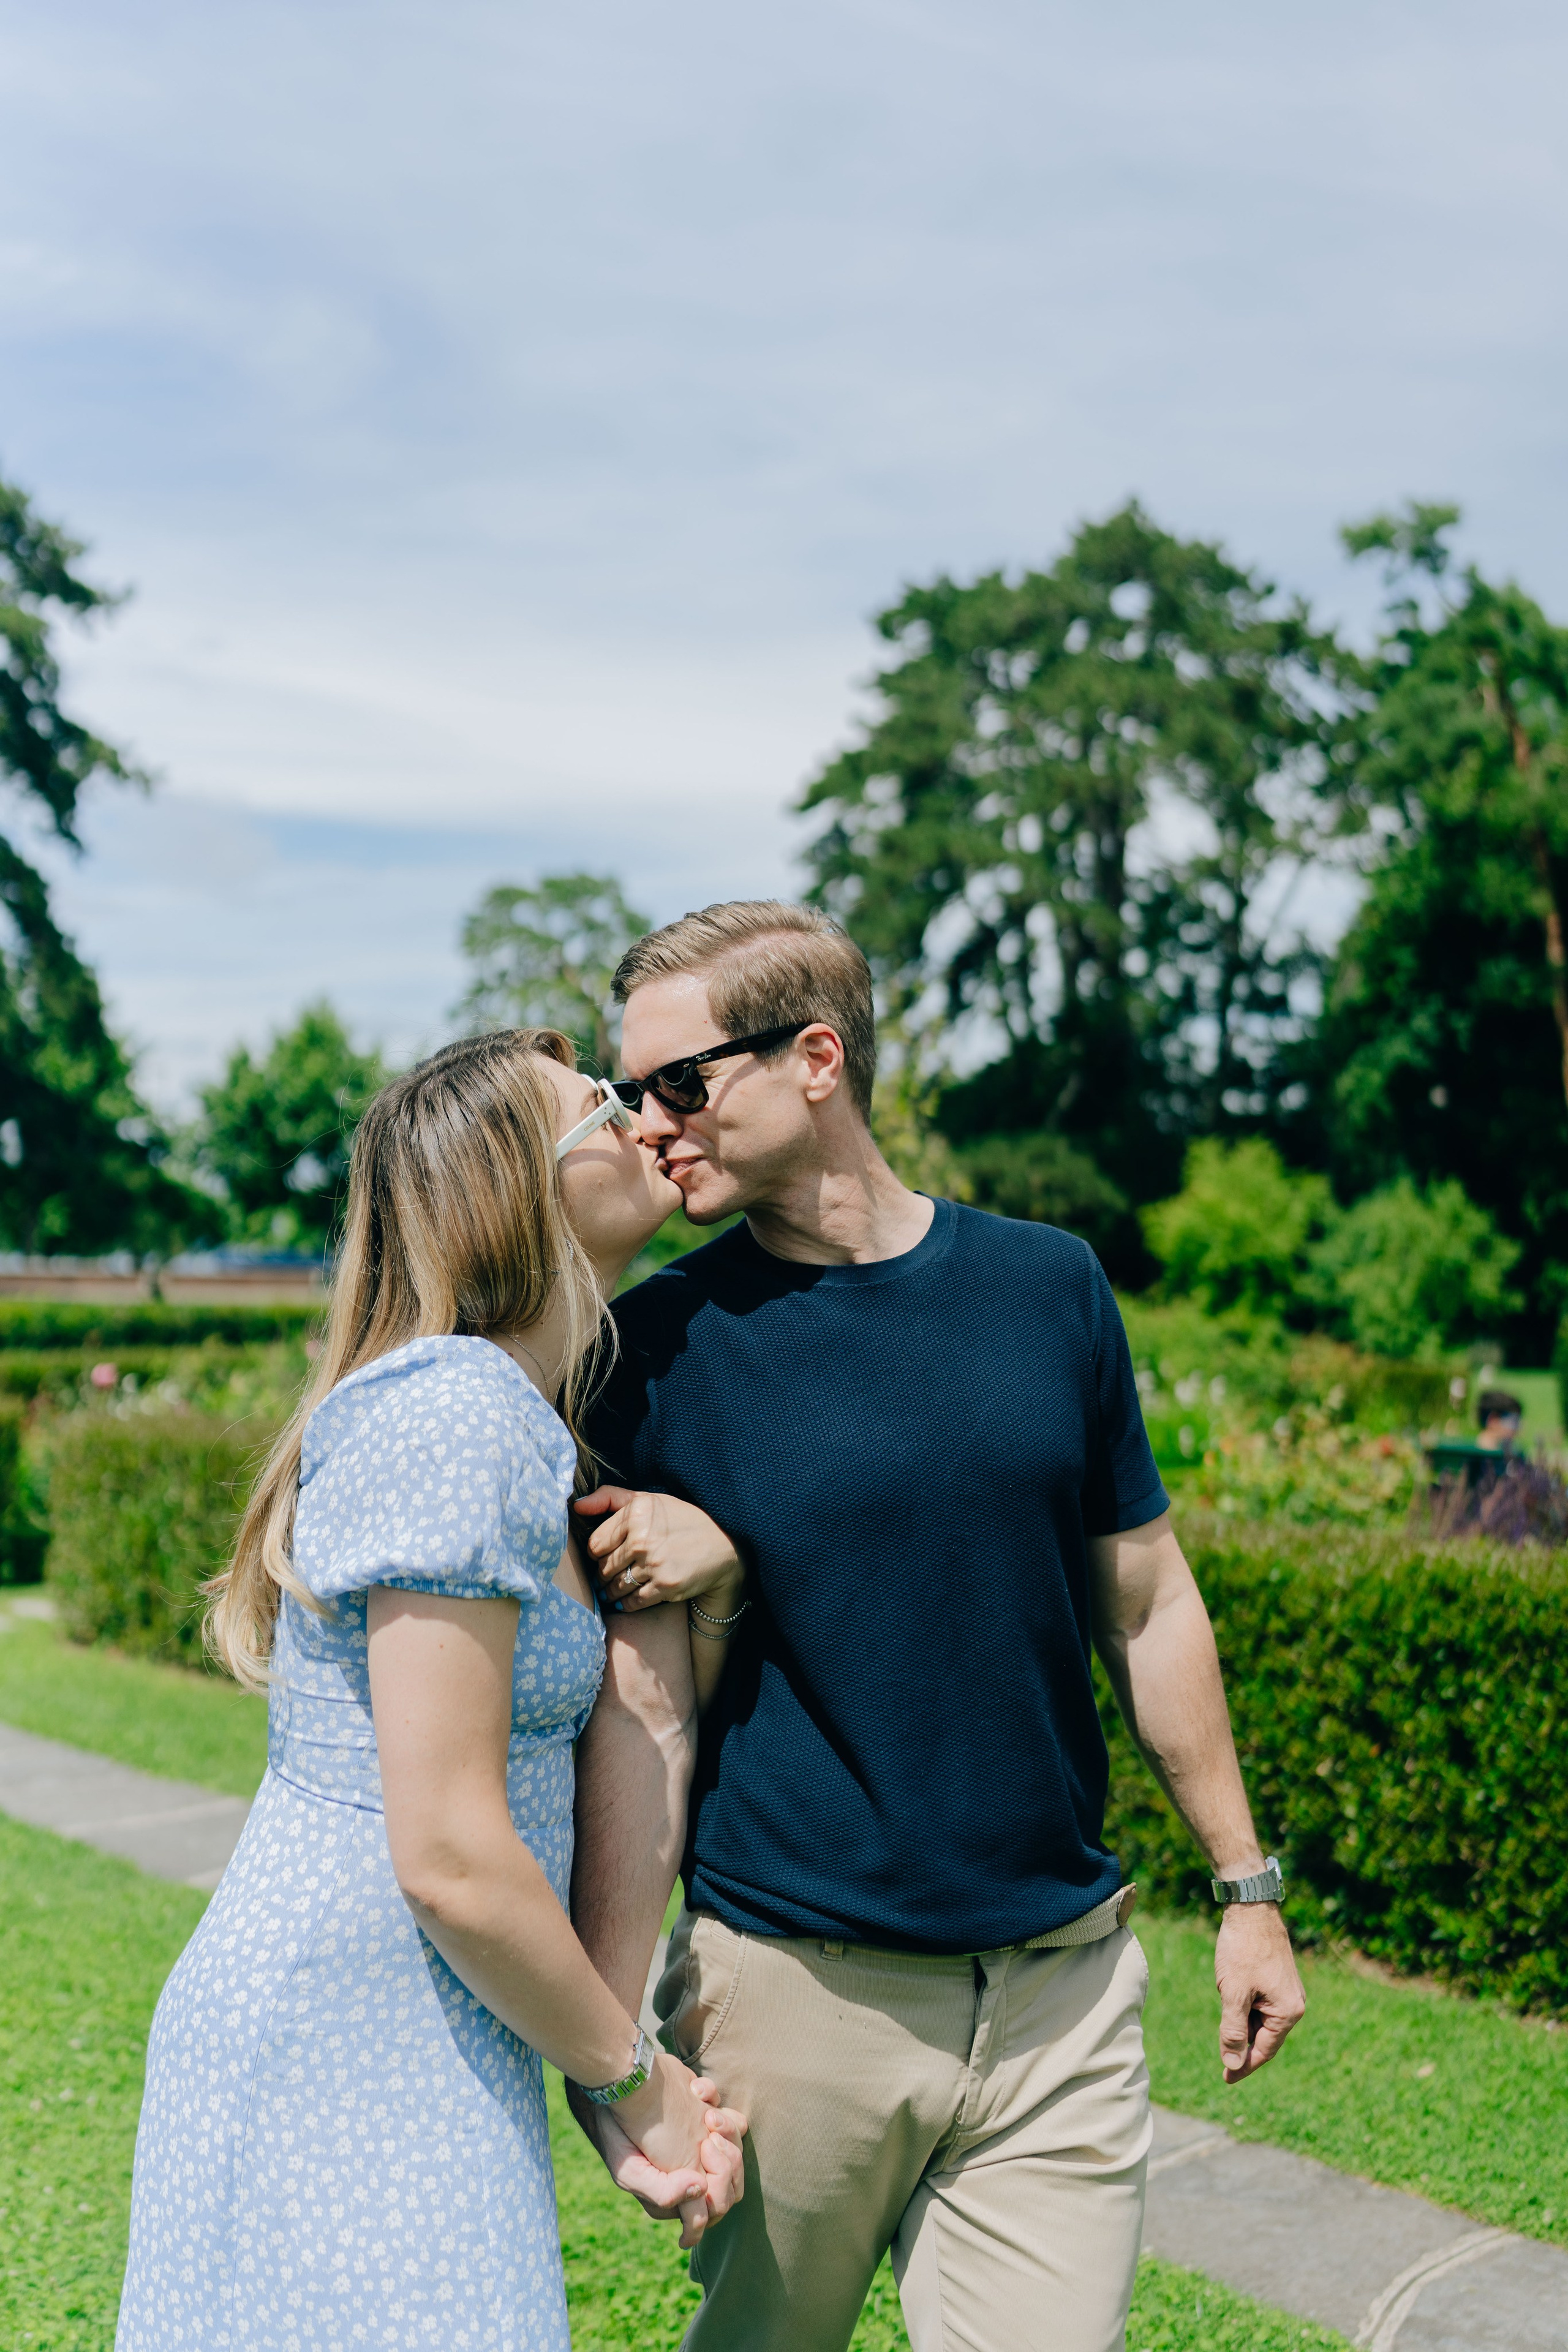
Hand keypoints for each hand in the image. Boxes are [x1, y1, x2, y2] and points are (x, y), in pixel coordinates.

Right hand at [568, 2075, 746, 2248]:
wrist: (616, 2091)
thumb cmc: (618, 2134)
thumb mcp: (630, 2171)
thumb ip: (664, 2193)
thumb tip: (701, 2189)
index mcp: (677, 2198)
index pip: (717, 2207)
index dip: (721, 2182)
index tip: (705, 2148)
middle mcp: (693, 2176)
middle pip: (733, 2183)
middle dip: (730, 2159)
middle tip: (709, 2133)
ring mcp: (701, 2150)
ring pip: (736, 2153)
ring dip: (730, 2132)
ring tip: (709, 2112)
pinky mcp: (707, 2125)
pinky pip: (735, 2124)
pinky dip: (726, 2111)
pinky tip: (699, 2092)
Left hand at [576, 1487, 743, 1614]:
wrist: (723, 1546)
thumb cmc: (681, 1520)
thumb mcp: (648, 1500)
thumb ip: (610, 1497)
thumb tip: (576, 1506)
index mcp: (636, 1512)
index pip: (595, 1544)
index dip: (597, 1553)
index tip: (605, 1555)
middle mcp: (643, 1537)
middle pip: (603, 1567)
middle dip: (603, 1574)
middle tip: (609, 1576)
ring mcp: (654, 1563)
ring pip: (614, 1587)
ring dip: (611, 1592)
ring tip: (615, 1590)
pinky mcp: (665, 1586)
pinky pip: (632, 1602)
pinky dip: (626, 1604)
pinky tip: (628, 1601)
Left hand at [1215, 1902, 1304, 2081]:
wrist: (1250, 1907)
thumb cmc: (1242, 1949)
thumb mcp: (1233, 1993)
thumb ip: (1232, 2031)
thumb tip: (1232, 2064)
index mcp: (1288, 2012)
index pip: (1264, 2050)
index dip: (1243, 2066)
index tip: (1226, 2080)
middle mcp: (1293, 2004)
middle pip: (1264, 2037)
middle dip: (1242, 2046)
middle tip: (1220, 2057)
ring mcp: (1286, 1991)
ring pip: (1260, 2020)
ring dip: (1241, 2024)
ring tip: (1223, 2013)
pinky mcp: (1278, 1979)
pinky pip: (1261, 2005)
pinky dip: (1245, 2009)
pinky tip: (1230, 1999)